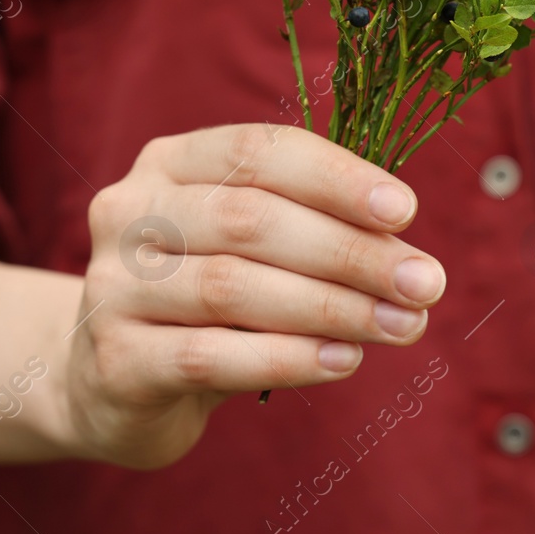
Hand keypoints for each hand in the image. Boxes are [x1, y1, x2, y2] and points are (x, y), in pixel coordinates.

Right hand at [62, 123, 444, 468]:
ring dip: (332, 306)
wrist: (110, 384)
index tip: (405, 210)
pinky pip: (210, 355)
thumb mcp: (249, 249)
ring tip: (402, 326)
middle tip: (424, 283)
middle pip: (250, 219)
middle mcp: (130, 213)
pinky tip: (344, 360)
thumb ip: (314, 234)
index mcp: (169, 163)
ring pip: (233, 287)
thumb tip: (408, 258)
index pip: (258, 149)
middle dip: (349, 251)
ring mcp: (112, 286)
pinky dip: (287, 357)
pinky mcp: (115, 360)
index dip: (335, 177)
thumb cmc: (206, 301)